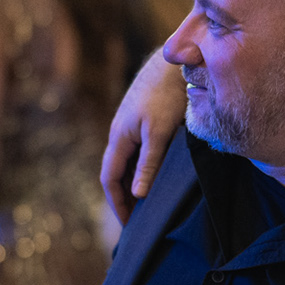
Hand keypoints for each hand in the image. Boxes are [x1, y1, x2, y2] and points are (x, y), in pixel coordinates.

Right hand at [100, 58, 187, 220]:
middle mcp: (119, 132)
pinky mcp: (142, 118)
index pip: (110, 178)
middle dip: (122, 196)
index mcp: (119, 137)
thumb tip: (137, 194)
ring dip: (132, 181)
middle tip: (137, 220)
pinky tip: (155, 174)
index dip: (117, 202)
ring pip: (126, 160)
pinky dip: (141, 167)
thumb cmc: (167, 95)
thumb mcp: (160, 133)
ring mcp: (130, 124)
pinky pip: (136, 150)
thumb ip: (149, 164)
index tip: (129, 224)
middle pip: (115, 171)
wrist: (175, 61)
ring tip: (145, 202)